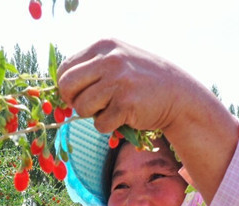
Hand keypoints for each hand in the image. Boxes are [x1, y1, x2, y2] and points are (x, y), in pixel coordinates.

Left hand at [57, 38, 201, 134]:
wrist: (178, 95)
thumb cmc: (142, 81)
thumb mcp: (118, 60)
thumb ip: (92, 68)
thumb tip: (60, 87)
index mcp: (104, 46)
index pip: (65, 69)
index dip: (67, 87)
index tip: (77, 95)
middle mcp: (109, 60)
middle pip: (67, 87)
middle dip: (73, 101)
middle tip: (88, 106)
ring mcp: (118, 82)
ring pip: (81, 108)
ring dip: (93, 115)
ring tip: (111, 109)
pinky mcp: (125, 104)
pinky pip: (100, 124)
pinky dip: (108, 126)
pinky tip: (123, 116)